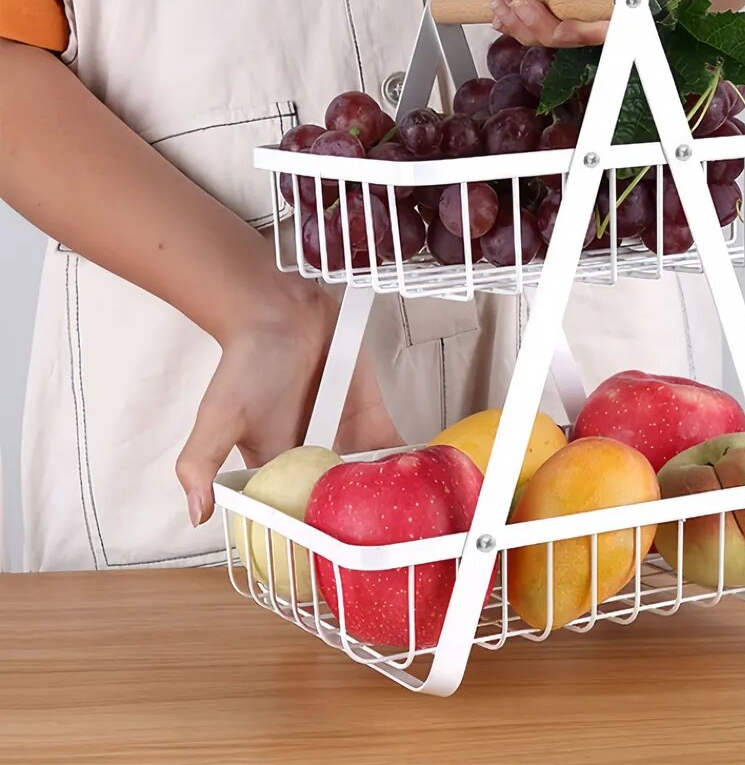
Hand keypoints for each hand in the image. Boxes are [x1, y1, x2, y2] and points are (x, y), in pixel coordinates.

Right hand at [175, 274, 400, 526]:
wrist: (280, 311)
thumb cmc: (246, 364)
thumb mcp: (218, 416)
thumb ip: (200, 463)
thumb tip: (196, 515)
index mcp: (277, 468)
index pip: (297, 511)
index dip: (312, 534)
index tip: (329, 559)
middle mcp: (314, 458)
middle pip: (339, 501)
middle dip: (357, 522)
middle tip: (378, 545)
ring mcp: (345, 437)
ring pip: (370, 479)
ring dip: (387, 497)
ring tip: (406, 523)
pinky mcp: (371, 415)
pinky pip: (393, 446)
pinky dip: (407, 462)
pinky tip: (423, 481)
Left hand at [491, 0, 686, 46]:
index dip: (576, 13)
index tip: (529, 5)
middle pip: (610, 20)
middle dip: (556, 26)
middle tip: (508, 10)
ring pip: (595, 22)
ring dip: (547, 25)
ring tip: (503, 8)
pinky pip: (584, 10)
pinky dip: (549, 13)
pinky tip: (516, 5)